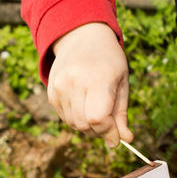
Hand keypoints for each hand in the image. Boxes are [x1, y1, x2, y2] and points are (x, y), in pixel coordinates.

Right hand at [49, 22, 132, 147]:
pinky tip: (85, 106)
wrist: (82, 37)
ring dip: (88, 127)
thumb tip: (125, 140)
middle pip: (84, 125)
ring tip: (98, 114)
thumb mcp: (122, 83)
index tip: (117, 138)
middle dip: (99, 132)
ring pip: (74, 124)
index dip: (108, 132)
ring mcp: (59, 87)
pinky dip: (77, 120)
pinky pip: (65, 118)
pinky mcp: (51, 93)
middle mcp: (74, 82)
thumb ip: (121, 114)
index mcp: (97, 78)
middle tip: (109, 128)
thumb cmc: (108, 61)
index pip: (98, 119)